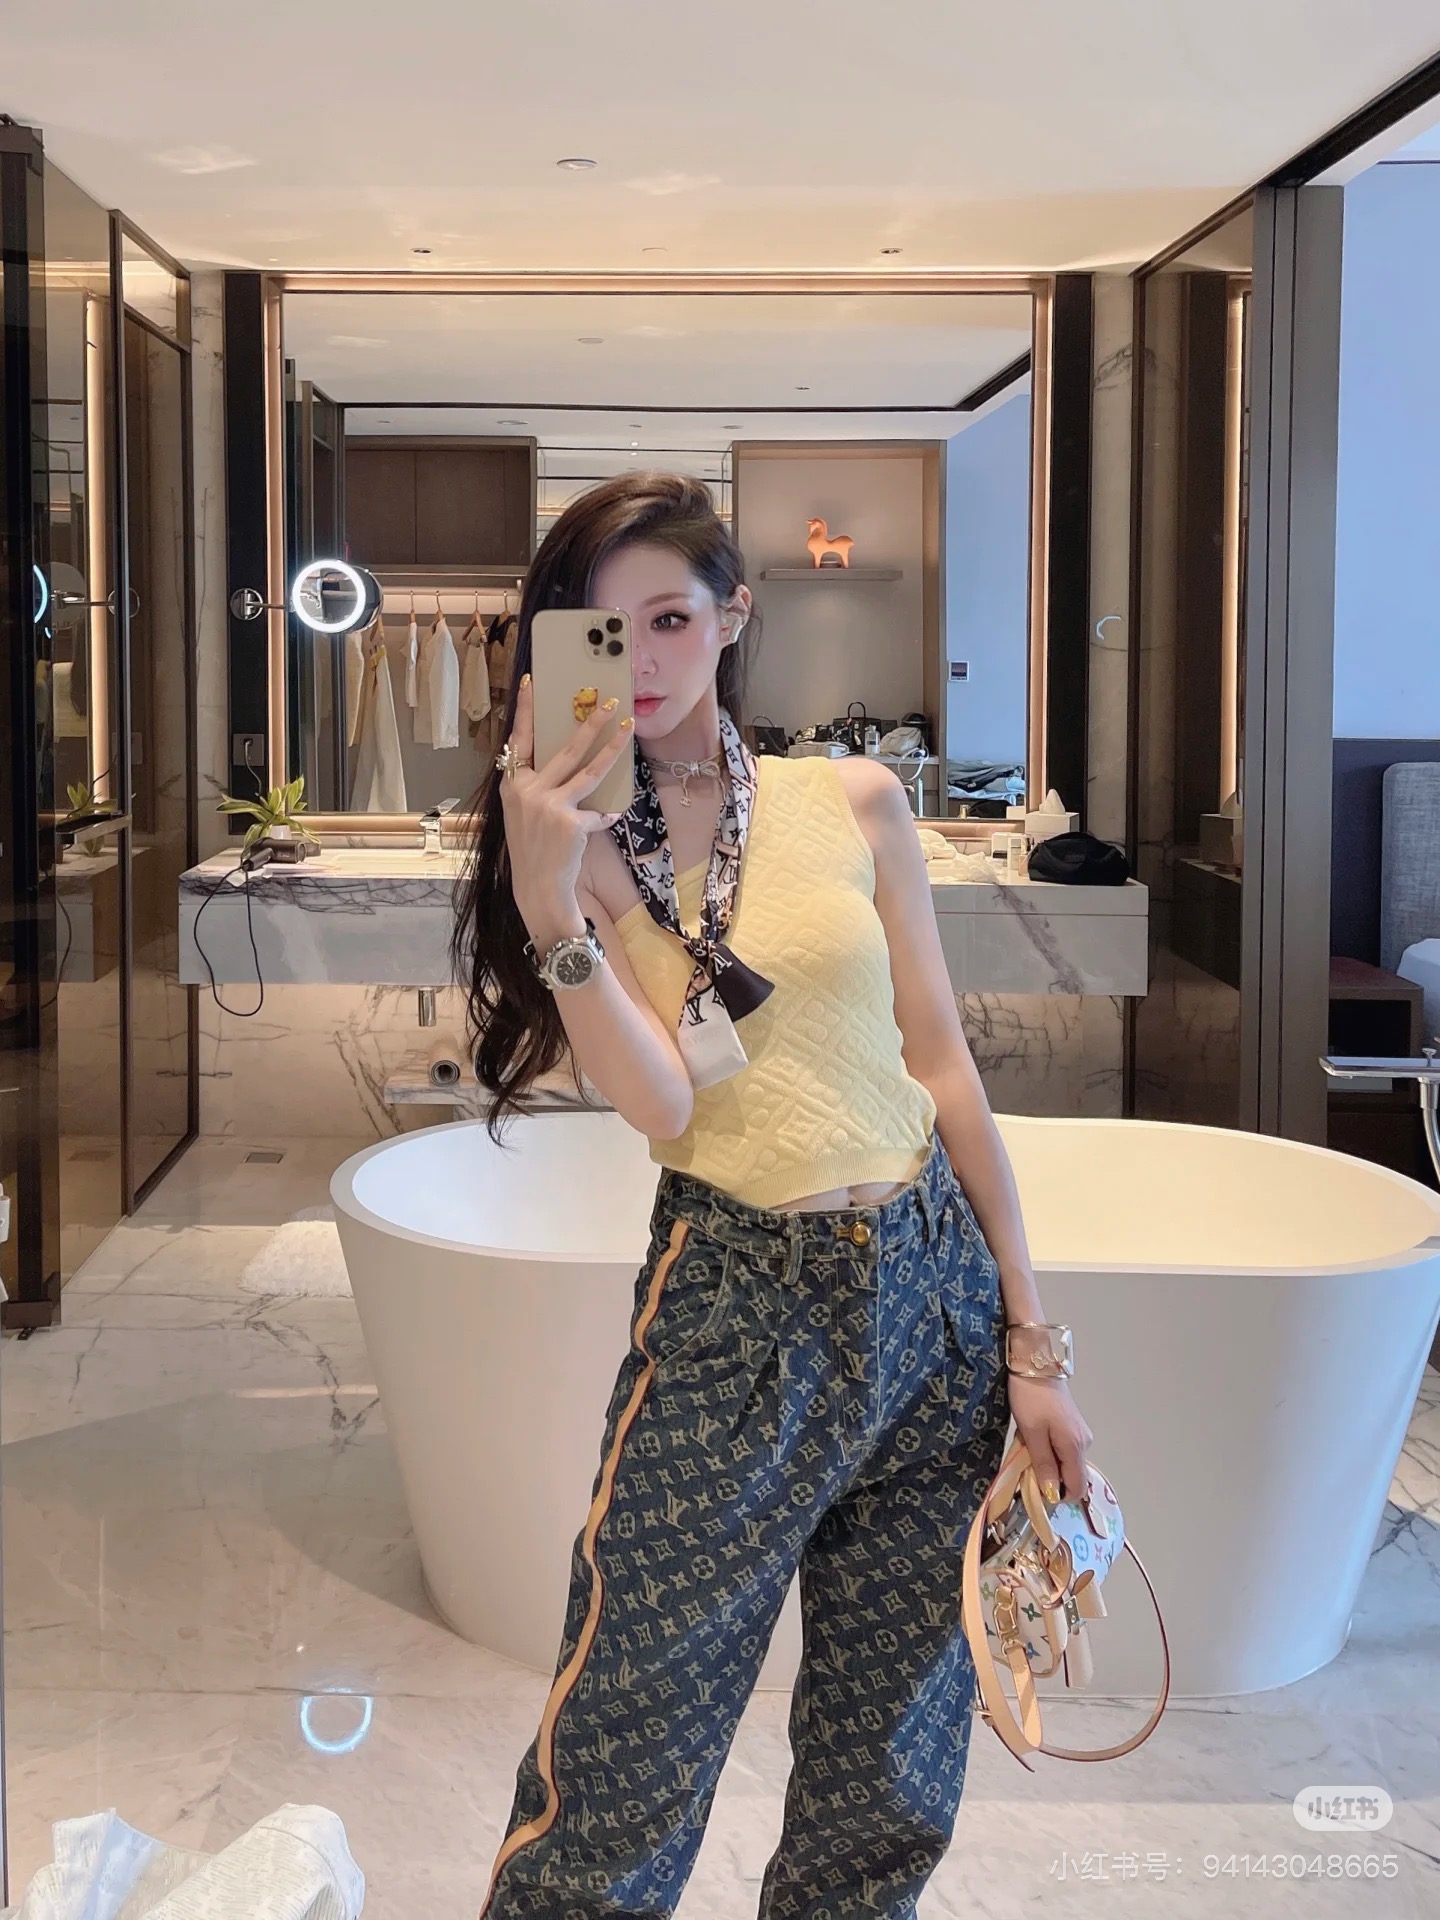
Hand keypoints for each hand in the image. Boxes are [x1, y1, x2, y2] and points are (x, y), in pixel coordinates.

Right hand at [499, 674, 632, 924]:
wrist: (537, 886)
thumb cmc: (533, 848)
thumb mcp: (524, 812)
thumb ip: (537, 786)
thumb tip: (568, 761)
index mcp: (512, 785)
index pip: (519, 740)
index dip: (524, 710)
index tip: (530, 682)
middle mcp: (528, 791)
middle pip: (566, 749)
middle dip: (590, 723)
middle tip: (609, 703)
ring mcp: (549, 806)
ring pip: (589, 771)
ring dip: (612, 749)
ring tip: (629, 729)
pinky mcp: (571, 822)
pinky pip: (598, 812)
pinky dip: (605, 815)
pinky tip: (610, 817)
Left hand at [1005, 1371, 1093, 1505]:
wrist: (1035, 1363)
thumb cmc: (1030, 1398)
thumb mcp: (1032, 1434)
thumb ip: (1043, 1465)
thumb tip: (1052, 1493)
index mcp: (1075, 1447)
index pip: (1077, 1488)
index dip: (1058, 1495)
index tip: (1036, 1487)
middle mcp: (1084, 1442)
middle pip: (1071, 1475)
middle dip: (1049, 1476)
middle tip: (1026, 1462)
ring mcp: (1080, 1432)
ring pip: (1065, 1461)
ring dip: (1046, 1461)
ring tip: (1027, 1444)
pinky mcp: (1073, 1424)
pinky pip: (1062, 1448)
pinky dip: (1048, 1448)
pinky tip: (1033, 1435)